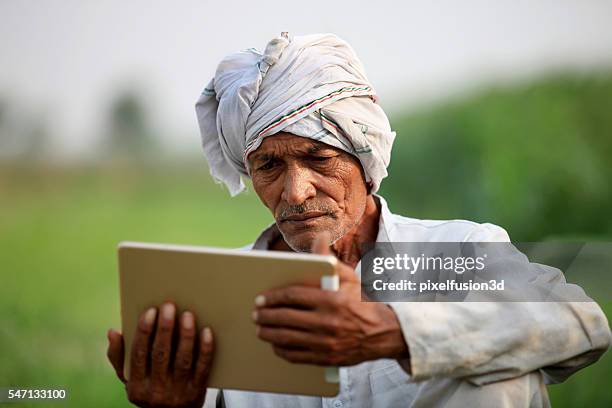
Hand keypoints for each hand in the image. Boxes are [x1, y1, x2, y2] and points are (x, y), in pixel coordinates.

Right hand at [106, 302, 213, 407]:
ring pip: (182, 360)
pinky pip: (202, 368)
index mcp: (136, 384)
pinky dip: (205, 349)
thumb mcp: (129, 379)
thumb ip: (119, 356)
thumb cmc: (149, 389)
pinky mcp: (196, 392)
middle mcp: (155, 390)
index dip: (144, 331)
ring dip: (185, 336)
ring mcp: (177, 392)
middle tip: (169, 306)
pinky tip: (207, 332)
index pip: (138, 354)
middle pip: (160, 354)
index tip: (150, 311)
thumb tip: (113, 331)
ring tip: (187, 315)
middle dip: (165, 329)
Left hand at [253, 233, 408, 366]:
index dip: (273, 297)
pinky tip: (275, 343)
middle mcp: (328, 322)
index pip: (293, 296)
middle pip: (285, 318)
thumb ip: (328, 258)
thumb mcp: (348, 276)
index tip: (261, 297)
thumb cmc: (361, 301)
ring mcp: (326, 343)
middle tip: (255, 313)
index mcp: (332, 299)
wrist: (383, 333)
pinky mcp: (326, 358)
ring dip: (268, 333)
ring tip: (260, 327)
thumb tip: (319, 236)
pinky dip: (281, 349)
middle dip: (266, 315)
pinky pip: (296, 355)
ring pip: (287, 338)